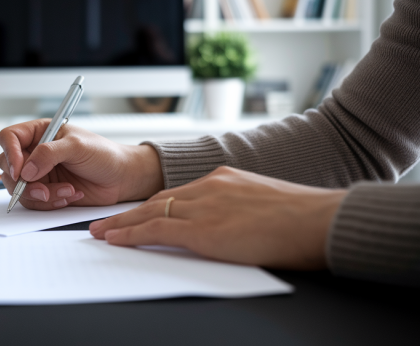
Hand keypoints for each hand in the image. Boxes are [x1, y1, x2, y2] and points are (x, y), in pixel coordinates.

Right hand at [0, 120, 163, 210]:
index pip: (9, 138)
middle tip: (43, 189)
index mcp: (40, 132)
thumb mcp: (77, 146)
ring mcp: (39, 173)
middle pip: (7, 166)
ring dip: (41, 195)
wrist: (121, 178)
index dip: (10, 153)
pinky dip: (49, 202)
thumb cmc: (104, 154)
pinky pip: (34, 201)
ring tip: (66, 191)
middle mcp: (35, 152)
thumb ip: (49, 154)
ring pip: (19, 188)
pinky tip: (69, 195)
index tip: (20, 170)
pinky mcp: (46, 191)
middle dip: (23, 182)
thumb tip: (26, 170)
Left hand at [89, 167, 346, 269]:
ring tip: (99, 232)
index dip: (154, 205)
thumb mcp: (267, 205)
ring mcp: (204, 206)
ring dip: (121, 224)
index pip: (179, 193)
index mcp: (225, 179)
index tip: (138, 212)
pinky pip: (155, 229)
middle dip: (130, 213)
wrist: (320, 219)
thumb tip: (234, 227)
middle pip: (158, 200)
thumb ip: (242, 211)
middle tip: (105, 221)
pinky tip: (113, 239)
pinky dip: (130, 234)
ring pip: (150, 212)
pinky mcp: (202, 229)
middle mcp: (209, 186)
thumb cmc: (305, 218)